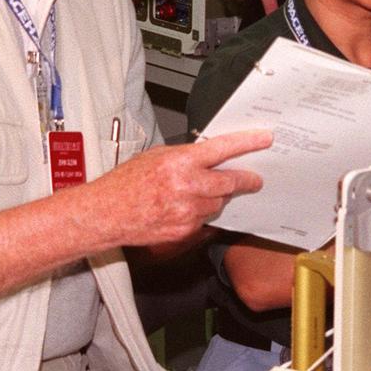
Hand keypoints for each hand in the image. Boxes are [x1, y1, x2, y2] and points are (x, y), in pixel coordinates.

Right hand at [91, 129, 272, 247]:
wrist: (106, 214)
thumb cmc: (125, 183)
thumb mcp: (156, 156)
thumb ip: (185, 156)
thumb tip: (208, 155)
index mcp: (179, 162)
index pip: (222, 149)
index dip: (247, 143)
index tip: (264, 139)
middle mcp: (187, 186)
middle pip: (230, 182)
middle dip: (244, 179)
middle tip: (253, 178)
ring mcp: (187, 211)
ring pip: (218, 203)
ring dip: (217, 197)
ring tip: (200, 192)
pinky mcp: (184, 231)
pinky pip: (204, 220)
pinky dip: (201, 213)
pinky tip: (185, 208)